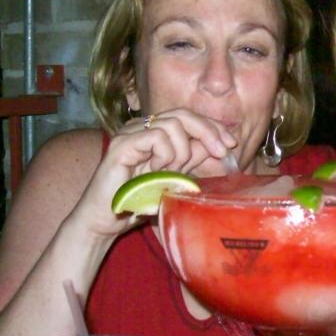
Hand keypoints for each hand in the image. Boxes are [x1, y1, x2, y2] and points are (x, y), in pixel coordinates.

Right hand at [73, 108, 236, 238]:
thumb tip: (218, 146)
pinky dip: (165, 155)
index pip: (188, 117)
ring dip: (182, 152)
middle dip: (208, 131)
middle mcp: (141, 127)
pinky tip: (157, 172)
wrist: (105, 221)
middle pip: (183, 114)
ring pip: (172, 124)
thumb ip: (192, 159)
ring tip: (172, 172)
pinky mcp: (122, 144)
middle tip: (221, 151)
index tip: (231, 143)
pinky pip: (157, 137)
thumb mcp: (174, 177)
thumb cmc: (137, 201)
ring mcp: (130, 133)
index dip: (212, 127)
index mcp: (154, 131)